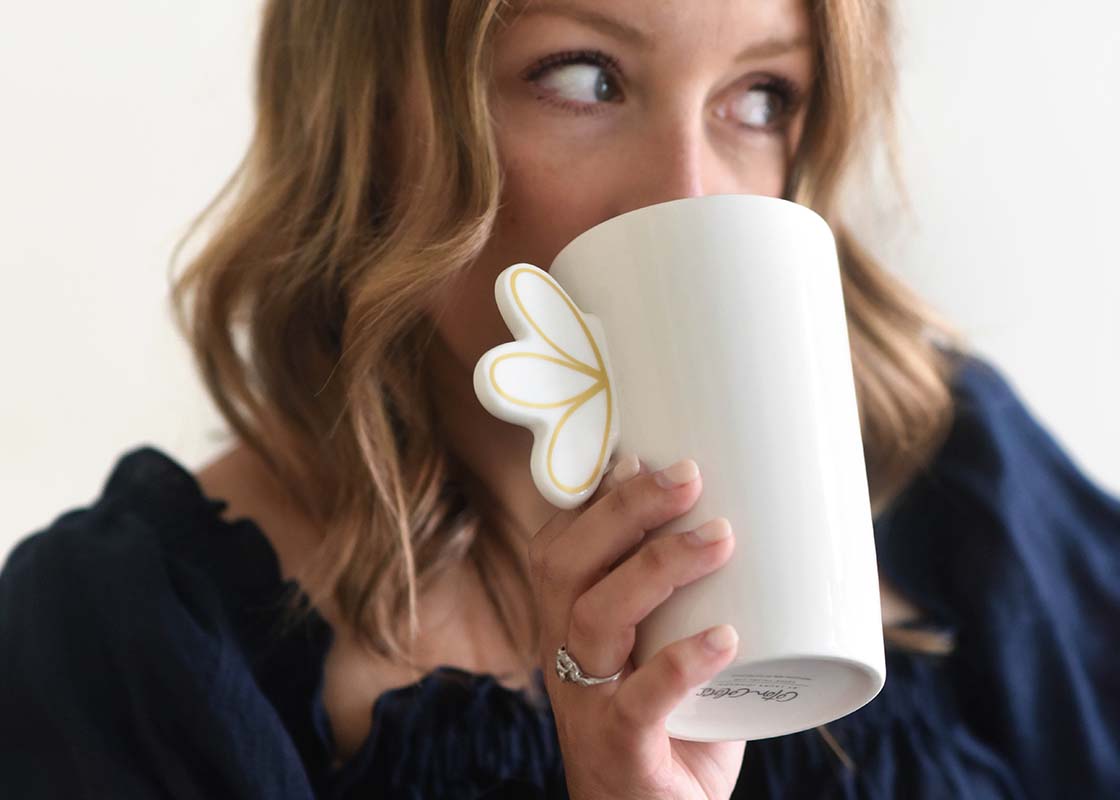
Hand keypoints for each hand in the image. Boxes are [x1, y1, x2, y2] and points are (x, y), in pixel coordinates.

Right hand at [530, 454, 743, 799]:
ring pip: (595, 618)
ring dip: (657, 568)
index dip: (594, 494)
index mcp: (570, 620)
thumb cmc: (669, 724)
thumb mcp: (665, 645)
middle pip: (566, 563)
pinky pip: (639, 703)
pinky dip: (681, 663)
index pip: (559, 541)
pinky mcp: (618, 751)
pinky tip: (727, 637)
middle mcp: (565, 652)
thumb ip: (687, 593)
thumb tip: (745, 516)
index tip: (646, 452)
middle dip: (625, 510)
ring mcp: (586, 702)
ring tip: (720, 538)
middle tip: (690, 475)